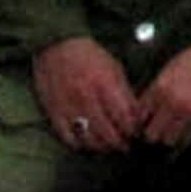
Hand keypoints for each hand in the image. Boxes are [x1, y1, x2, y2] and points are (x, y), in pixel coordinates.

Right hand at [33, 37, 141, 152]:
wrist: (56, 45)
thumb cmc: (89, 56)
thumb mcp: (114, 67)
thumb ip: (124, 91)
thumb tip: (135, 114)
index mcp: (105, 85)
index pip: (124, 117)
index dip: (133, 129)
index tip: (136, 133)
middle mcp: (87, 98)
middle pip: (108, 132)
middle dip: (120, 142)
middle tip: (124, 145)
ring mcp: (69, 107)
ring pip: (88, 138)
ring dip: (101, 146)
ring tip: (107, 146)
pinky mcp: (54, 111)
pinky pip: (67, 136)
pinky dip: (78, 144)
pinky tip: (86, 143)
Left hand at [137, 43, 190, 146]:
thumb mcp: (170, 68)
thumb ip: (157, 88)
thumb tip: (147, 107)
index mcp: (159, 88)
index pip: (141, 115)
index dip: (142, 120)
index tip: (145, 122)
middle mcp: (171, 103)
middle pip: (152, 133)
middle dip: (153, 133)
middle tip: (158, 130)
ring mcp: (187, 112)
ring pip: (169, 139)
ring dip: (169, 137)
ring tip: (172, 132)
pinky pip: (188, 137)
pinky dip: (184, 138)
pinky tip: (185, 132)